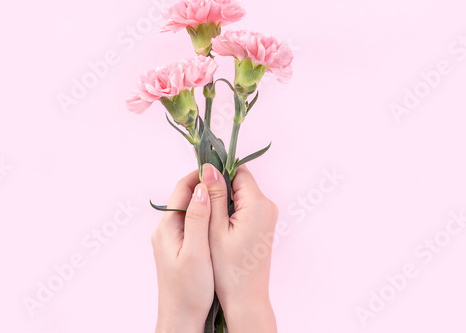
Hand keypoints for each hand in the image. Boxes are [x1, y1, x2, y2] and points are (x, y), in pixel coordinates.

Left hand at [152, 170, 213, 332]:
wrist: (180, 320)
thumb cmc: (189, 290)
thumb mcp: (197, 252)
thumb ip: (198, 218)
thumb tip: (203, 186)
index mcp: (167, 228)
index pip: (182, 189)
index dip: (201, 175)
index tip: (221, 167)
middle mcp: (166, 231)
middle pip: (186, 198)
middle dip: (206, 185)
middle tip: (229, 178)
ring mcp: (171, 241)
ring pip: (190, 211)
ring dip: (207, 200)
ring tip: (229, 195)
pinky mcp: (179, 251)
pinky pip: (193, 224)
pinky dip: (207, 216)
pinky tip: (221, 220)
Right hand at [202, 163, 277, 331]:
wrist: (246, 297)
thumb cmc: (228, 268)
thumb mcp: (215, 228)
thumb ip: (213, 195)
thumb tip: (209, 168)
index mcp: (258, 204)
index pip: (238, 171)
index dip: (217, 171)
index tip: (198, 178)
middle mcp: (267, 206)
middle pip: (240, 181)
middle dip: (218, 186)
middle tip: (198, 200)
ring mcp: (267, 216)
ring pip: (241, 194)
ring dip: (222, 199)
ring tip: (205, 214)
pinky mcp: (263, 225)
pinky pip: (245, 207)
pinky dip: (229, 210)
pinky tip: (216, 224)